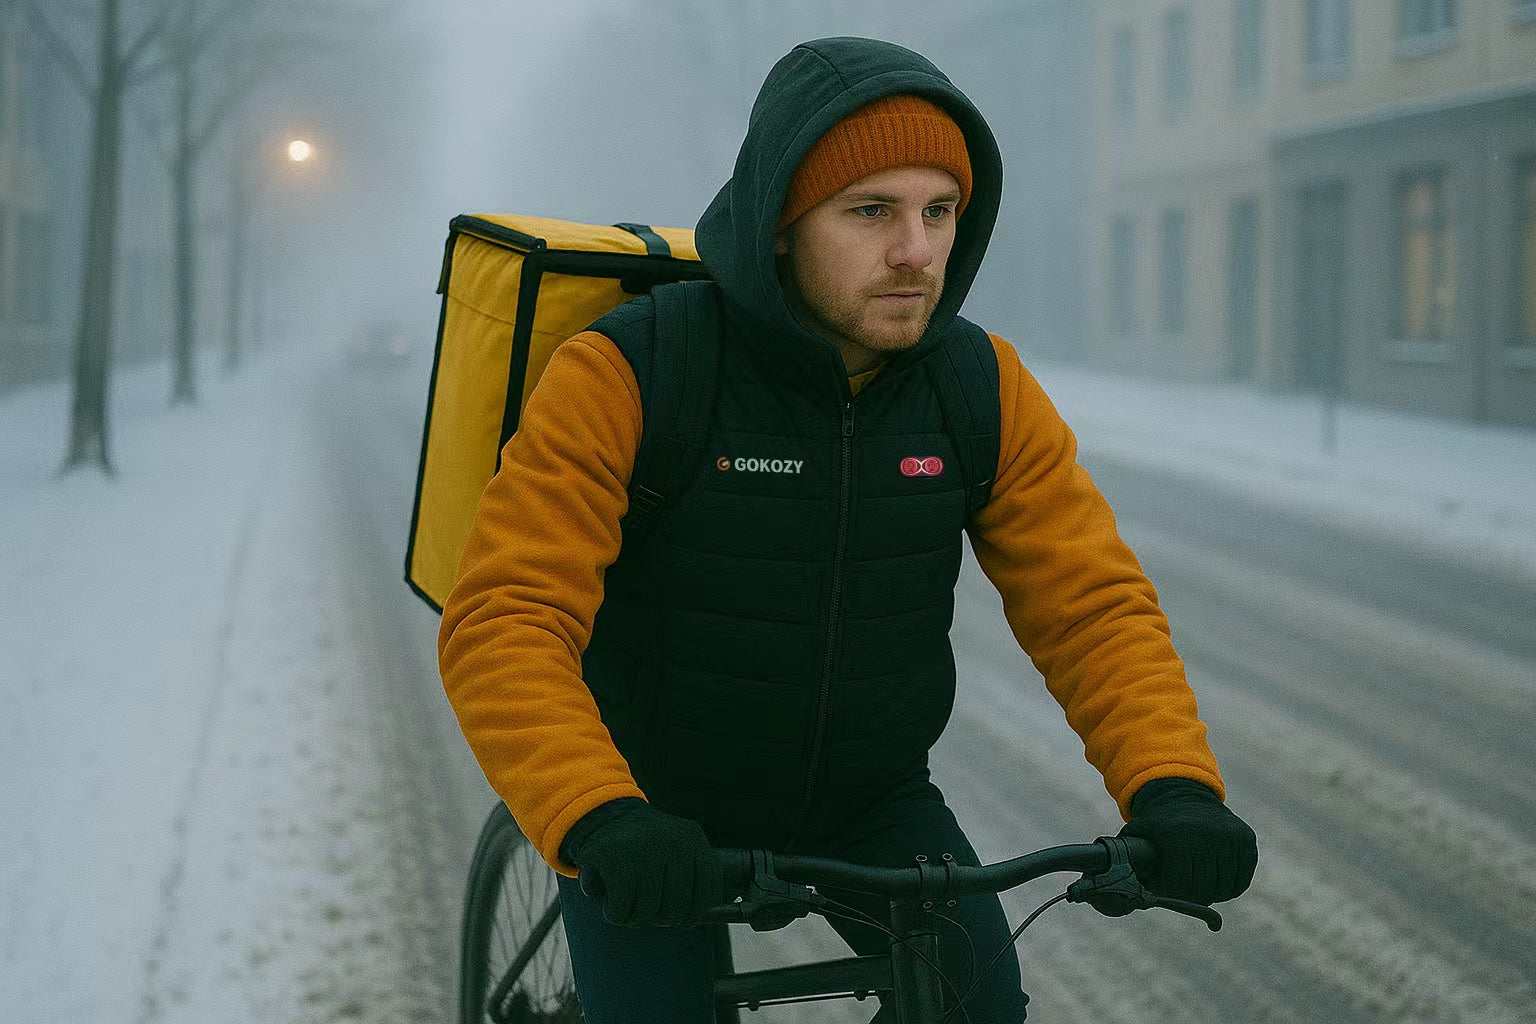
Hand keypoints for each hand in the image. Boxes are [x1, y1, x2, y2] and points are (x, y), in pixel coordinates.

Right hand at [562, 800, 723, 927]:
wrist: (604, 815)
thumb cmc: (644, 847)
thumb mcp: (676, 849)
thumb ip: (691, 877)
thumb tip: (697, 918)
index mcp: (692, 837)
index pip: (709, 884)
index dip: (698, 911)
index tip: (685, 920)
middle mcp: (671, 840)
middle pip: (678, 905)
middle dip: (662, 919)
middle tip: (649, 912)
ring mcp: (642, 847)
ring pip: (648, 910)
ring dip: (636, 918)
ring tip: (629, 907)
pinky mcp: (613, 859)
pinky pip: (621, 909)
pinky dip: (616, 915)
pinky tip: (612, 905)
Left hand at [1119, 778, 1256, 904]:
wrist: (1184, 792)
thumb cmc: (1157, 821)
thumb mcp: (1137, 832)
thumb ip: (1125, 856)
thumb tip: (1107, 885)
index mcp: (1177, 834)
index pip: (1178, 882)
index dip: (1169, 891)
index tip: (1163, 890)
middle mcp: (1207, 834)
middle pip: (1201, 888)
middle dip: (1189, 896)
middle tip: (1181, 893)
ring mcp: (1230, 837)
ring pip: (1223, 888)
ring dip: (1209, 894)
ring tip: (1197, 888)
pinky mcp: (1246, 840)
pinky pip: (1240, 881)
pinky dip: (1228, 888)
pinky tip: (1215, 883)